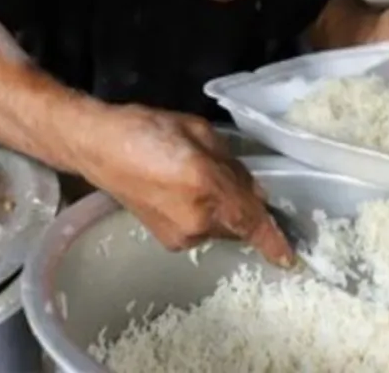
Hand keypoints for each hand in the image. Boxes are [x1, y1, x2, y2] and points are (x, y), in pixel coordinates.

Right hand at [79, 104, 293, 266]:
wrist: (99, 147)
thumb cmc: (146, 129)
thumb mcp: (198, 131)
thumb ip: (232, 162)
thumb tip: (253, 189)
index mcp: (205, 184)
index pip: (250, 220)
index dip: (273, 240)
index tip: (290, 258)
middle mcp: (196, 219)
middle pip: (238, 222)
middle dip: (242, 203)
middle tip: (223, 171)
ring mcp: (180, 235)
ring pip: (220, 226)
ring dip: (221, 209)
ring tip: (193, 177)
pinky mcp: (167, 240)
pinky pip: (200, 229)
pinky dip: (203, 213)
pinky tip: (181, 190)